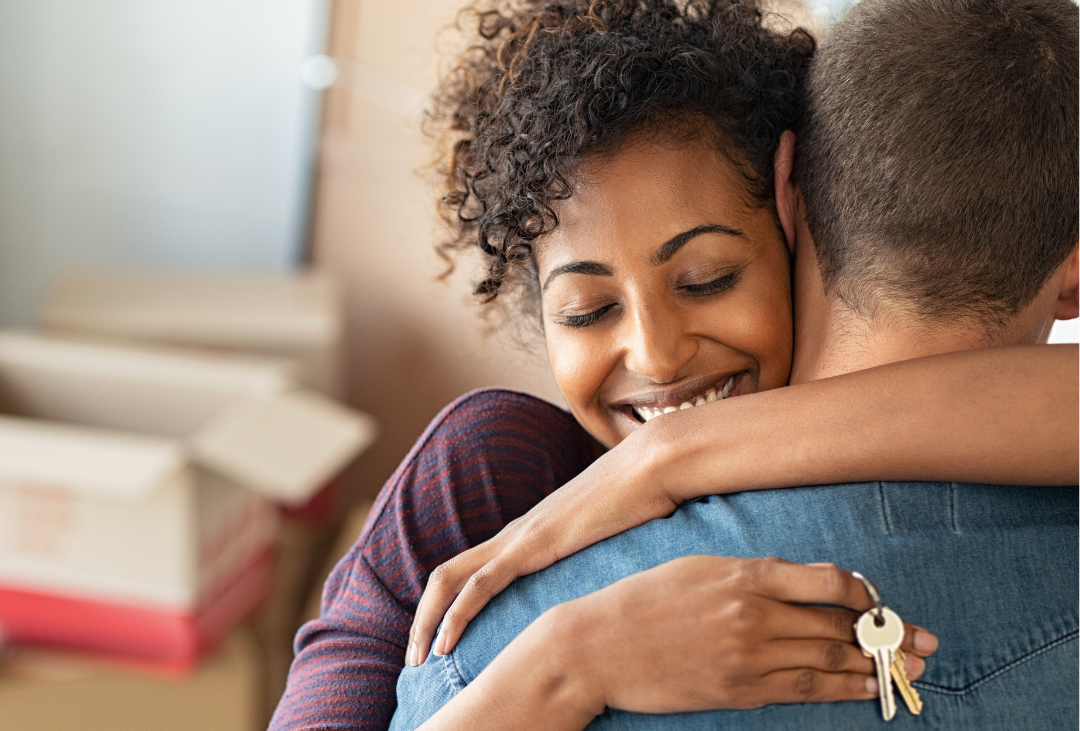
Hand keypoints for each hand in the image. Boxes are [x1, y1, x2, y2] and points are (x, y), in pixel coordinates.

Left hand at [408, 440, 678, 666]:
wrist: (652, 466)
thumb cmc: (642, 500)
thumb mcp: (611, 538)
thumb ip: (597, 554)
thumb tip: (610, 577)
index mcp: (529, 533)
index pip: (470, 570)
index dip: (447, 605)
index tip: (440, 641)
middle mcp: (515, 534)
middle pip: (446, 574)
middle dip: (422, 618)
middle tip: (414, 657)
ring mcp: (520, 537)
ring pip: (450, 579)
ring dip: (427, 621)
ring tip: (417, 659)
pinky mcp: (533, 545)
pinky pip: (480, 583)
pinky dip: (456, 614)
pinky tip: (446, 643)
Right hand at [536, 555, 937, 713]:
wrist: (598, 645)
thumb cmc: (643, 599)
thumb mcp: (697, 567)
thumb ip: (750, 573)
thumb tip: (800, 584)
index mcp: (744, 574)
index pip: (828, 581)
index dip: (863, 593)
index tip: (877, 599)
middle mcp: (753, 613)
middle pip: (838, 624)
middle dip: (887, 633)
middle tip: (924, 641)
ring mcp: (748, 656)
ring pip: (829, 660)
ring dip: (875, 665)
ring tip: (909, 668)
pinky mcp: (738, 690)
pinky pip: (803, 690)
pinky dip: (841, 689)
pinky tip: (866, 689)